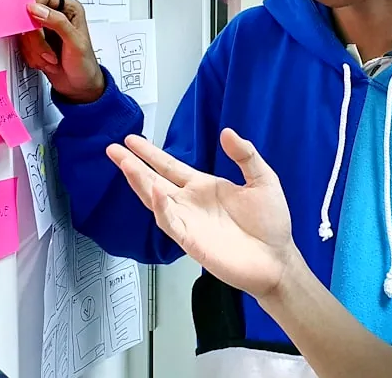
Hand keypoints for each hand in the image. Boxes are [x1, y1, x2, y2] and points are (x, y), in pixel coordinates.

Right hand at [20, 0, 104, 103]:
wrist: (79, 87)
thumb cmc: (84, 65)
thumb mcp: (75, 42)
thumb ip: (57, 22)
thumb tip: (35, 8)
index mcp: (68, 8)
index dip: (33, 10)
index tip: (33, 26)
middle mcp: (55, 16)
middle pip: (28, 17)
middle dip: (36, 40)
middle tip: (50, 54)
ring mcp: (43, 30)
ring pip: (23, 33)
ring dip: (36, 51)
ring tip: (52, 60)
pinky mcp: (35, 42)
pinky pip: (22, 45)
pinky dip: (32, 57)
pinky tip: (46, 63)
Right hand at [106, 130, 300, 299]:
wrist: (277, 259)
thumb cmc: (271, 224)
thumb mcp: (262, 179)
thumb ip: (245, 155)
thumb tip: (227, 132)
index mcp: (204, 187)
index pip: (170, 167)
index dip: (151, 154)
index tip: (131, 140)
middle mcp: (191, 203)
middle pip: (154, 180)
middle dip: (132, 165)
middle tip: (113, 149)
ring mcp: (188, 222)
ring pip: (155, 200)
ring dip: (140, 182)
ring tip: (125, 164)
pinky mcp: (191, 241)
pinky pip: (170, 223)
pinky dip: (161, 208)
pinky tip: (155, 192)